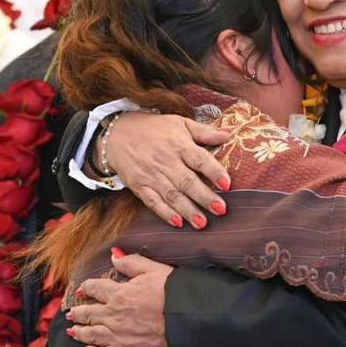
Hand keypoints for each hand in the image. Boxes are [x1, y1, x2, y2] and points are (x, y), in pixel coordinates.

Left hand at [66, 252, 172, 346]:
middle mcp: (112, 315)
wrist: (187, 322)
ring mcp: (117, 336)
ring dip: (79, 331)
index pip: (94, 289)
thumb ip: (131, 262)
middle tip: (72, 313)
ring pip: (90, 334)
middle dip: (78, 312)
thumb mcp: (153, 270)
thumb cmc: (173, 294)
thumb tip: (113, 255)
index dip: (86, 288)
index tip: (82, 290)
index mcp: (118, 294)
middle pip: (87, 313)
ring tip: (73, 330)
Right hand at [102, 111, 230, 228]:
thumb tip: (229, 135)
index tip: (227, 184)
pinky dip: (165, 213)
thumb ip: (204, 132)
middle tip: (221, 209)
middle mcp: (166, 161)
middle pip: (187, 181)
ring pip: (172, 195)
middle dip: (204, 197)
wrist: (116, 133)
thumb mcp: (180, 123)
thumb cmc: (154, 128)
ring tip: (202, 223)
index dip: (214, 171)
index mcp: (179, 144)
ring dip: (188, 210)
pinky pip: (153, 202)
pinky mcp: (139, 186)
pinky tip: (178, 223)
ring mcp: (151, 175)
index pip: (199, 159)